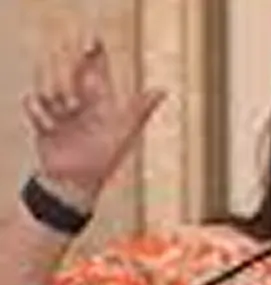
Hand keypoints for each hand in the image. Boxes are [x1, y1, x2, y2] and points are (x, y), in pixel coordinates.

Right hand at [22, 31, 165, 209]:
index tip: (93, 42)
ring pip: (47, 81)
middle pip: (65, 68)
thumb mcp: (125, 131)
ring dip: (53, 96)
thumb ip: (140, 108)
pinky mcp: (42, 118)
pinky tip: (49, 126)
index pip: (93, 65)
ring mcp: (60, 108)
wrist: (76, 181)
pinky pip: (32, 100)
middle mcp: (81, 99)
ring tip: (63, 115)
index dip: (92, 51)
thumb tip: (163, 89)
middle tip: (73, 102)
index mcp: (101, 98)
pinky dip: (39, 113)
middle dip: (66, 78)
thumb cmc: (104, 159)